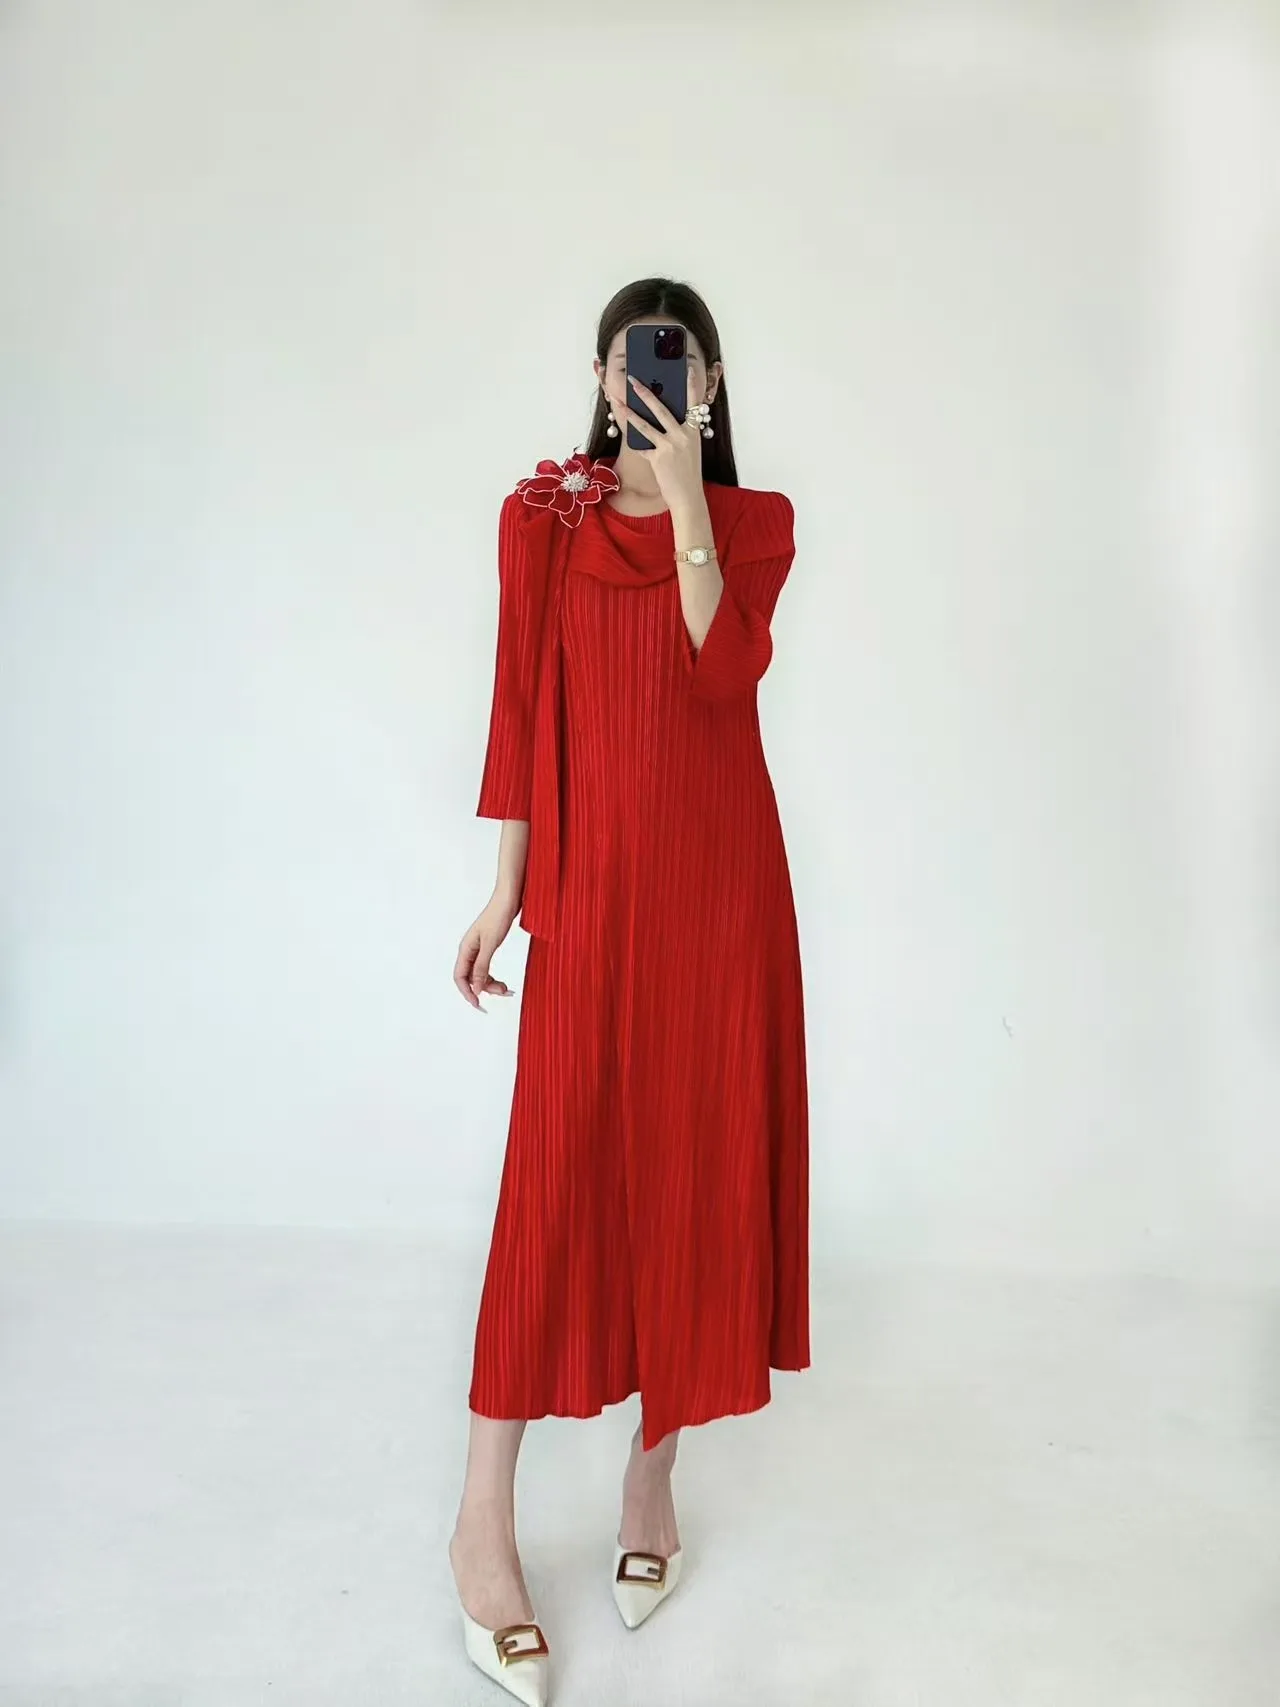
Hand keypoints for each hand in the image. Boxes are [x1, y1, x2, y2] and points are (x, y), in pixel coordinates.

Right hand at [453, 895, 518, 1010]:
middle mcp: (469, 951)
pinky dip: (494, 977)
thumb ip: (481, 966)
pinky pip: (486, 969)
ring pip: (480, 975)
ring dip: (491, 985)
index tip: (478, 1005)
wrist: (509, 898)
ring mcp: (478, 949)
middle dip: (485, 989)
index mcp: (465, 949)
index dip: (467, 992)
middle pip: (471, 978)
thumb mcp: (490, 944)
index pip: (460, 977)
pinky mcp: (488, 948)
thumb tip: (475, 988)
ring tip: (508, 989)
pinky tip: (504, 983)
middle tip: (504, 992)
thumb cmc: (498, 916)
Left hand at [618, 366, 707, 513]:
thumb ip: (680, 433)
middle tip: (633, 381)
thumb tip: (662, 419)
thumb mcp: (689, 449)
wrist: (688, 496)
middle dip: (645, 393)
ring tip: (618, 402)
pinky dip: (634, 443)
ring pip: (645, 426)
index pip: (694, 404)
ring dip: (629, 413)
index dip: (691, 386)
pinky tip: (626, 436)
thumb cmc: (688, 473)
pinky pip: (642, 447)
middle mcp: (682, 436)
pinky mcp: (657, 459)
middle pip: (661, 409)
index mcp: (693, 432)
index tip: (686, 369)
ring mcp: (670, 447)